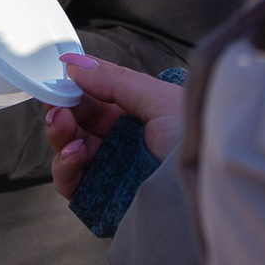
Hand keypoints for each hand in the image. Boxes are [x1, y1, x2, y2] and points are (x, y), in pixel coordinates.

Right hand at [46, 52, 183, 200]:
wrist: (207, 190)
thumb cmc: (195, 142)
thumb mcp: (160, 99)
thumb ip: (116, 80)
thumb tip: (76, 64)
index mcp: (137, 118)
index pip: (95, 101)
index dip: (74, 90)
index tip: (60, 79)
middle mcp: (121, 145)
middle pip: (77, 125)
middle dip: (62, 109)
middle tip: (57, 102)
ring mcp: (110, 173)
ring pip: (68, 152)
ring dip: (60, 135)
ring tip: (64, 125)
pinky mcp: (102, 199)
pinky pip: (71, 184)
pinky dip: (64, 167)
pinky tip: (75, 153)